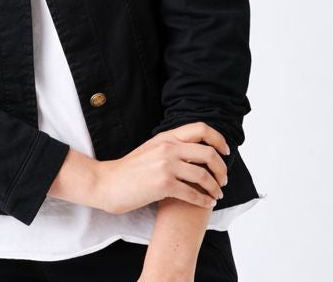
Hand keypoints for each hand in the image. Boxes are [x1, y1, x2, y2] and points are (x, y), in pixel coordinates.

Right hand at [92, 122, 228, 214]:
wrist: (108, 182)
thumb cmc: (130, 170)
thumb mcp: (151, 149)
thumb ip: (171, 147)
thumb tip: (195, 152)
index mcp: (166, 136)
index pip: (201, 128)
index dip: (218, 139)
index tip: (225, 152)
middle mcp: (168, 147)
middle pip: (208, 152)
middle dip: (222, 168)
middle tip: (224, 180)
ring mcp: (165, 165)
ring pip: (204, 174)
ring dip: (215, 187)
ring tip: (217, 195)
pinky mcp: (163, 184)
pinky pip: (193, 193)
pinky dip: (204, 200)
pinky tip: (206, 204)